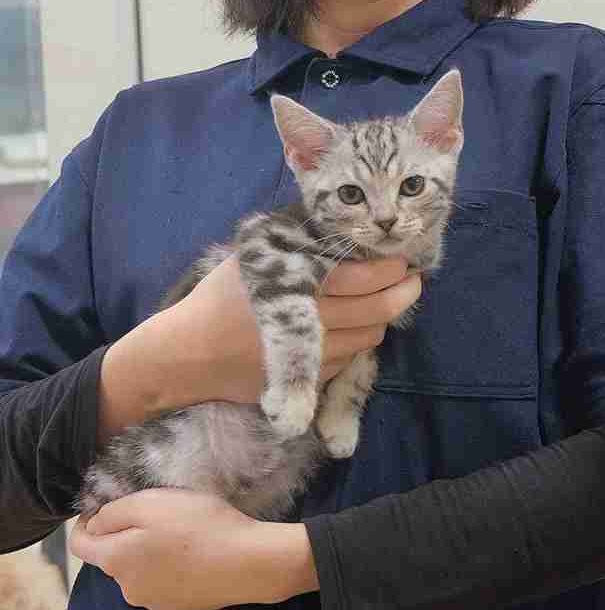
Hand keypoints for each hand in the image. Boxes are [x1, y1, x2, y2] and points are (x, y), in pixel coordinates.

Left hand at [68, 489, 316, 609]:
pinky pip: (163, 589)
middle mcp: (126, 588)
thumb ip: (114, 512)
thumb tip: (95, 524)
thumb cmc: (200, 526)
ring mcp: (152, 604)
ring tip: (183, 540)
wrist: (249, 562)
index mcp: (116, 559)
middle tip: (161, 518)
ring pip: (140, 575)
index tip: (103, 508)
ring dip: (150, 558)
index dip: (87, 522)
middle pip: (115, 559)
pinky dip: (171, 575)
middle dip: (128, 539)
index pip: (81, 544)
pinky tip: (195, 562)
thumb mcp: (153, 503)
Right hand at [146, 255, 419, 406]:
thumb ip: (299, 245)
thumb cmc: (221, 297)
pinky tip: (351, 328)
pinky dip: (358, 342)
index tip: (403, 261)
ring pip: (370, 338)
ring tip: (382, 302)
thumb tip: (346, 228)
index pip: (363, 277)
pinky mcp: (309, 382)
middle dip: (404, 294)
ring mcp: (312, 357)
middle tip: (412, 281)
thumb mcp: (254, 258)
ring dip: (382, 320)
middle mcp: (310, 323)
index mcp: (297, 285)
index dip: (392, 269)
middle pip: (378, 311)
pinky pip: (350, 360)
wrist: (186, 355)